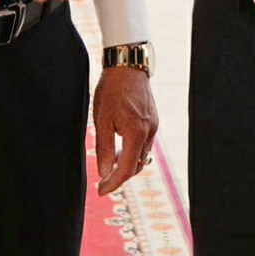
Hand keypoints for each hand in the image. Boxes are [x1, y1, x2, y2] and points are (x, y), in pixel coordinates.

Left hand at [92, 65, 157, 194]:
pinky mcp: (153, 119)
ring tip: (110, 165)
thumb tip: (105, 171)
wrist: (127, 65)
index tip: (101, 190)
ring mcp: (153, 126)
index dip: (113, 183)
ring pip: (142, 155)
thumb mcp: (101, 119)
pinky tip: (120, 148)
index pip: (127, 169)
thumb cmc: (112, 90)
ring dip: (127, 164)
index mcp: (136, 133)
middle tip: (103, 182)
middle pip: (136, 165)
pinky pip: (144, 143)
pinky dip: (133, 151)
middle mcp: (149, 132)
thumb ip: (104, 148)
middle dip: (120, 176)